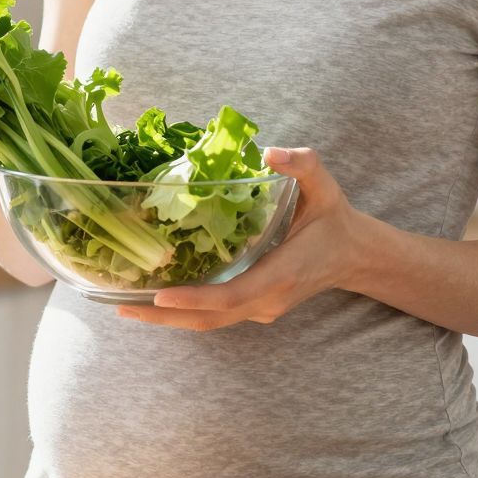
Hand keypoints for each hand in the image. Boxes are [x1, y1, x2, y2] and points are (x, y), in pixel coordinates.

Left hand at [115, 147, 370, 331]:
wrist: (355, 255)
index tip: (158, 294)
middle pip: (210, 319)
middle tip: (122, 307)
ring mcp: (263, 309)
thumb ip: (302, 165)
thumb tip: (269, 153)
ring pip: (210, 323)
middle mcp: (269, 299)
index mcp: (282, 273)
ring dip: (169, 319)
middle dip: (165, 317)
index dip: (194, 298)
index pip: (232, 295)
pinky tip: (156, 300)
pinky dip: (185, 311)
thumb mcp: (325, 185)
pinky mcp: (257, 309)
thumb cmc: (335, 219)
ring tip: (127, 307)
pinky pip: (216, 316)